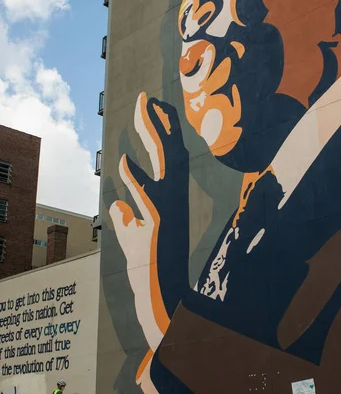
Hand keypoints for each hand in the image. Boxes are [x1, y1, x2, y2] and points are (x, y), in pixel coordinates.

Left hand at [110, 93, 188, 349]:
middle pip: (167, 153)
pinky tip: (122, 163)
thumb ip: (124, 218)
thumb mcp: (131, 237)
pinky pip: (147, 200)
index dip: (160, 130)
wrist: (158, 296)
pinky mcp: (158, 229)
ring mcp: (167, 213)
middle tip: (145, 98)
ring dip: (152, 138)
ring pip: (164, 168)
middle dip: (155, 124)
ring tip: (143, 110)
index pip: (166, 157)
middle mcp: (172, 201)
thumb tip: (116, 205)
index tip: (152, 106)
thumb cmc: (146, 265)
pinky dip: (134, 181)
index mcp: (167, 198)